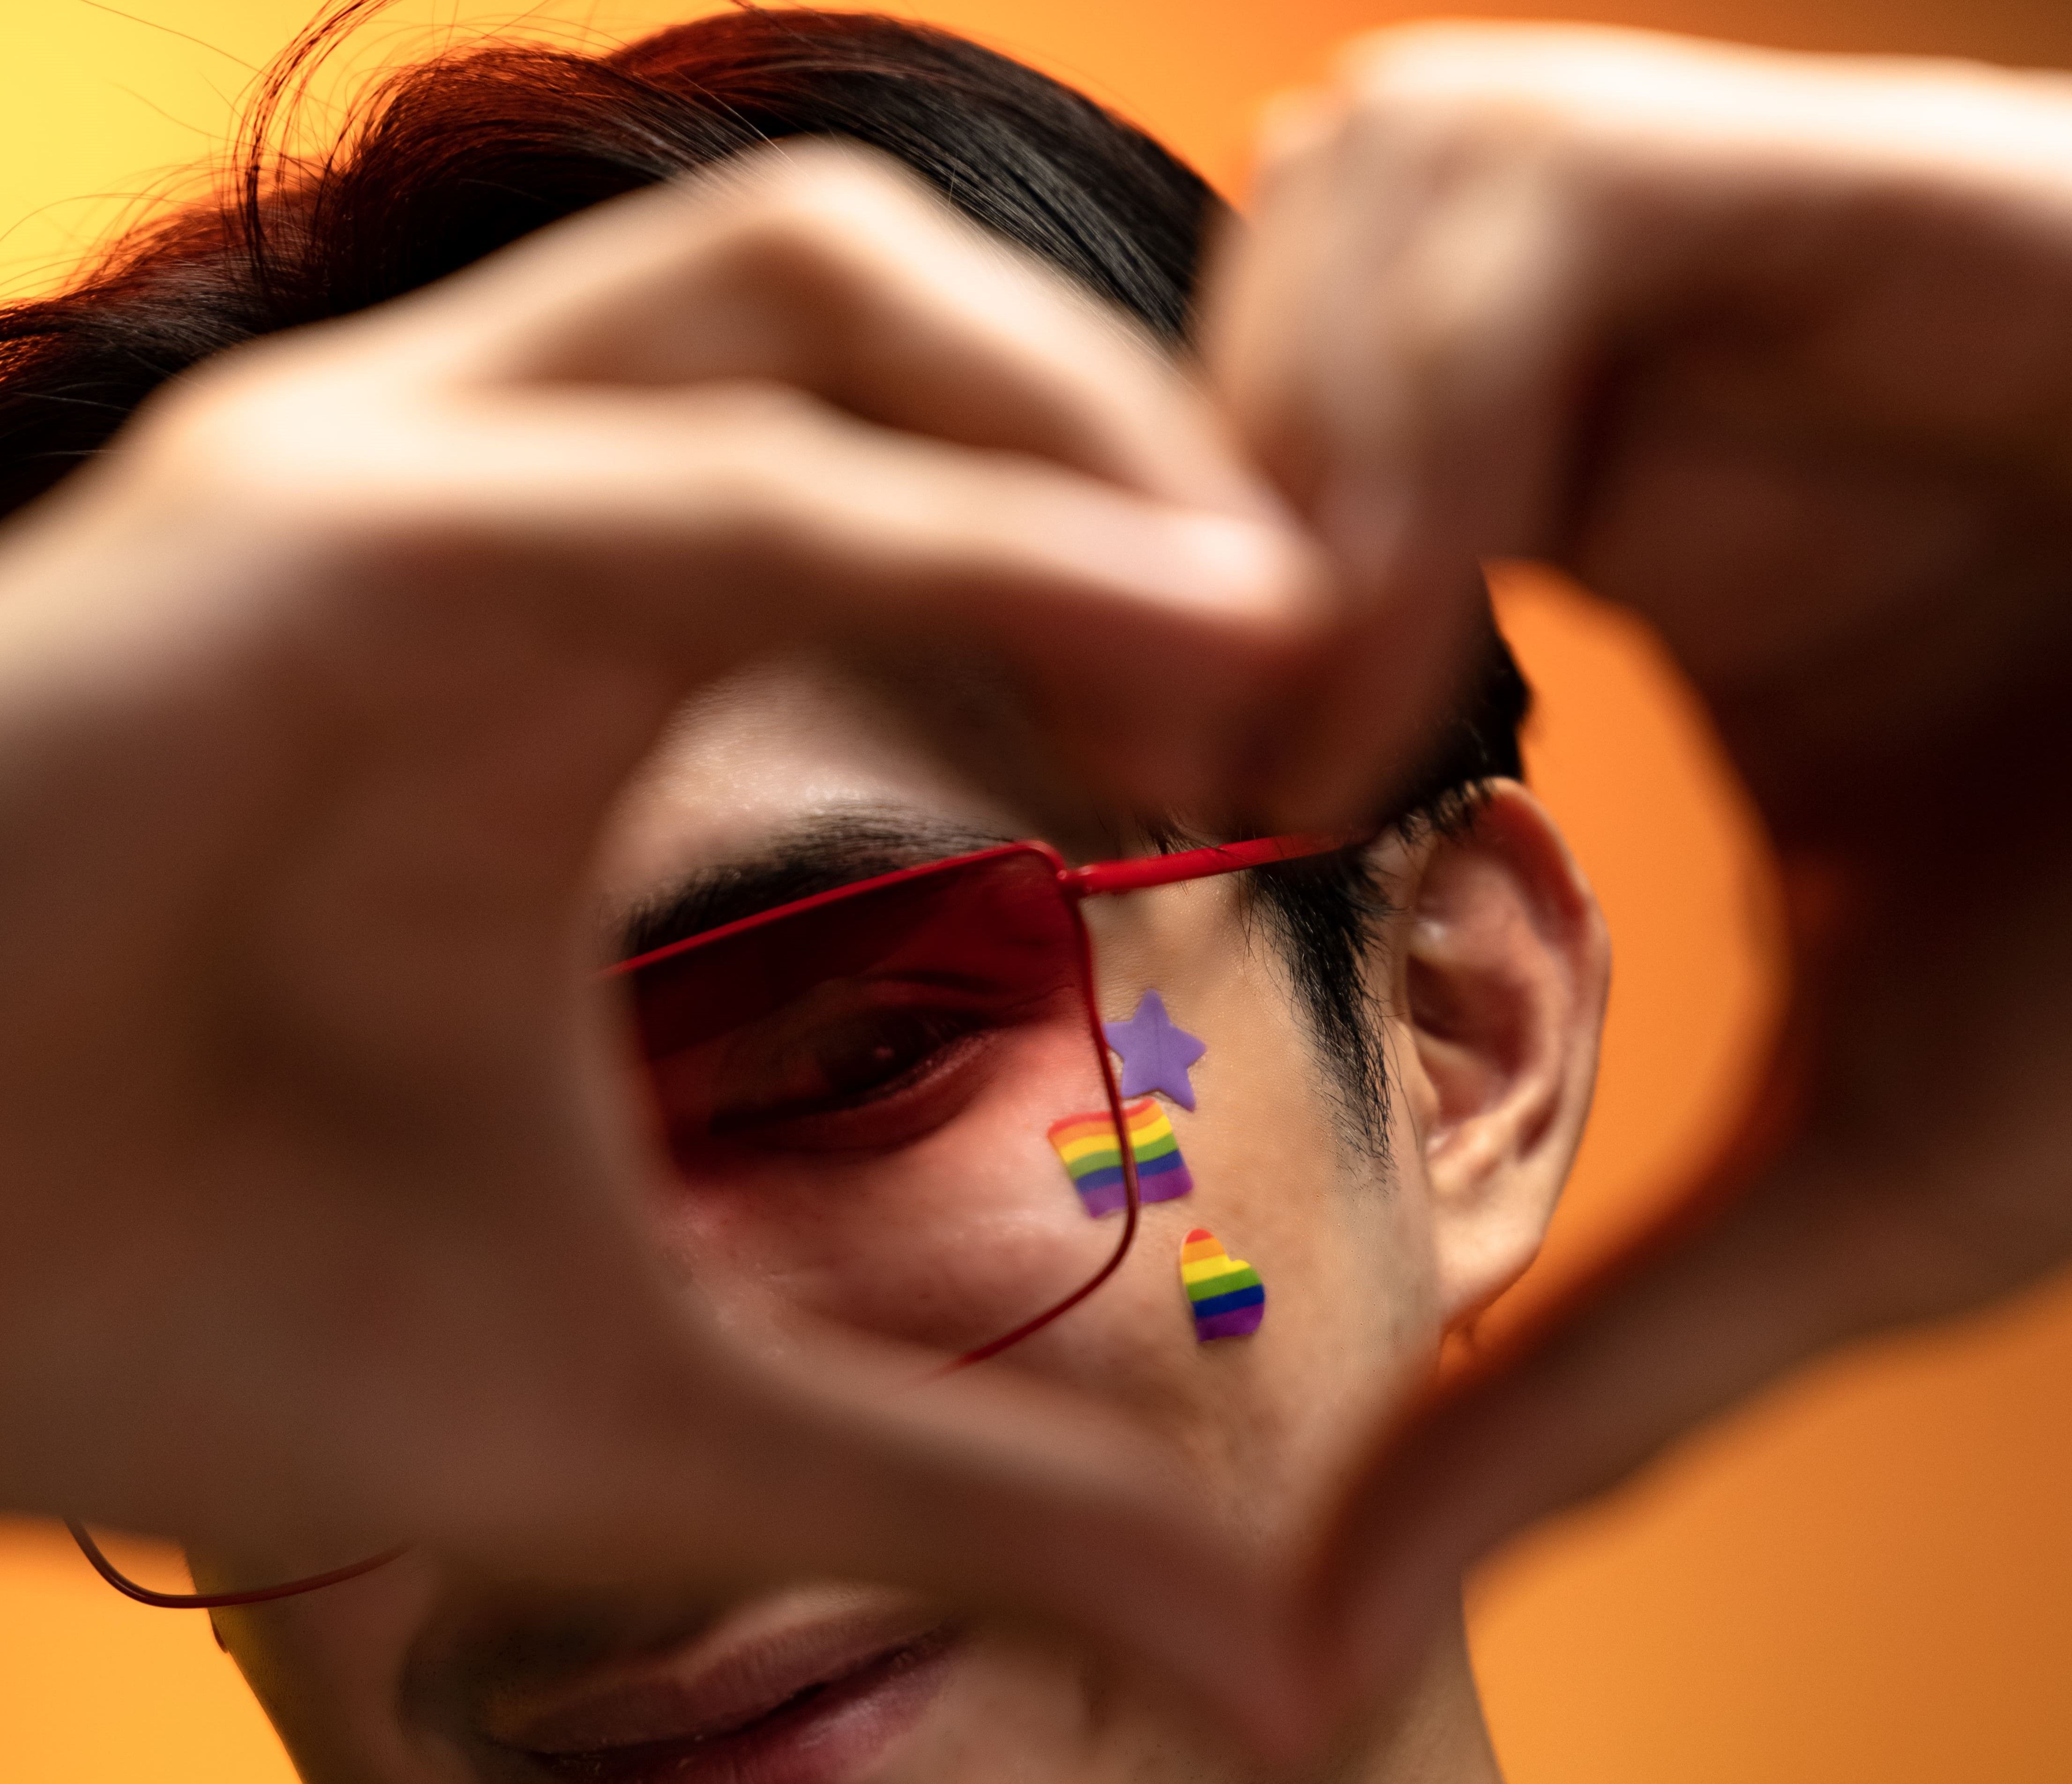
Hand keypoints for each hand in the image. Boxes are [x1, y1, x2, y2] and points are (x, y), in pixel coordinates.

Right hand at [0, 141, 1331, 1736]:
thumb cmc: (189, 1302)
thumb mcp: (652, 1397)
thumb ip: (969, 1489)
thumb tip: (1278, 1655)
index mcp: (581, 634)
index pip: (940, 454)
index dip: (1166, 570)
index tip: (1315, 756)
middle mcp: (497, 497)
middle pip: (903, 299)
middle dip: (1157, 437)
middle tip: (1341, 653)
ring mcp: (388, 480)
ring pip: (816, 285)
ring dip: (1086, 432)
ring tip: (1287, 631)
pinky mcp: (294, 539)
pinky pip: (694, 474)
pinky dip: (939, 535)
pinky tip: (1181, 640)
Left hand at [1208, 22, 2071, 1684]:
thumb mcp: (1847, 1187)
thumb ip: (1582, 1387)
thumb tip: (1324, 1638)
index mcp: (1609, 532)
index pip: (1245, 470)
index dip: (1120, 627)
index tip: (1138, 833)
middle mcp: (1650, 366)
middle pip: (1243, 303)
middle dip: (1149, 518)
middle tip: (1187, 777)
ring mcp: (1749, 248)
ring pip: (1353, 192)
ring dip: (1273, 458)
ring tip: (1321, 729)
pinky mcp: (1868, 171)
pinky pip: (1533, 175)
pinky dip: (1412, 398)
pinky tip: (1425, 619)